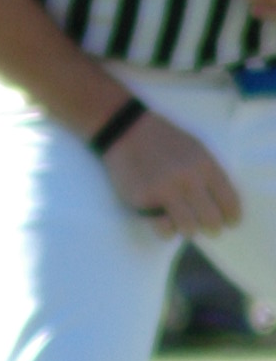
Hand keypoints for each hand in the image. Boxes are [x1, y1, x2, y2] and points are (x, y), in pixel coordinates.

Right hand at [99, 107, 242, 238]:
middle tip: (210, 229)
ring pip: (189, 227)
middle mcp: (189, 179)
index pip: (228, 200)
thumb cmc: (165, 139)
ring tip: (185, 224)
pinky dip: (167, 230)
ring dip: (189, 229)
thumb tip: (220, 202)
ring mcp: (166, 190)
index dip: (232, 216)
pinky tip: (165, 222)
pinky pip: (163, 228)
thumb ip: (208, 173)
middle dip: (213, 228)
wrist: (128, 130)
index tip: (230, 222)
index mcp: (205, 165)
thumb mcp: (196, 149)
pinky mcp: (145, 200)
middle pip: (211, 219)